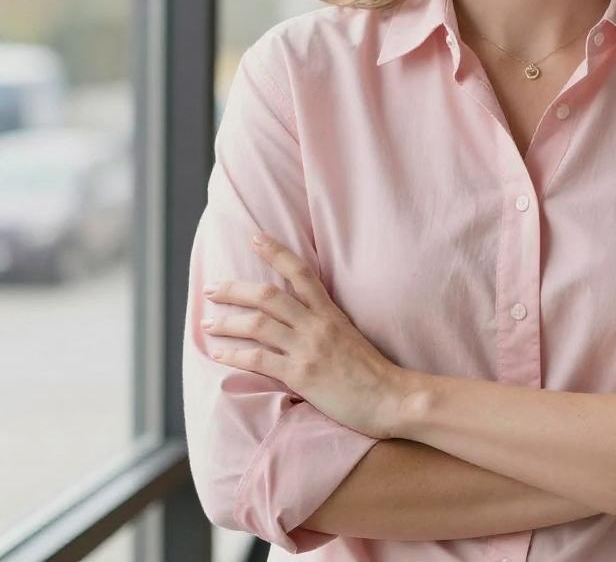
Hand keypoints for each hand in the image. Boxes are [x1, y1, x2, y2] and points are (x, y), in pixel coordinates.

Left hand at [200, 231, 406, 438]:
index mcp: (331, 312)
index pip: (301, 272)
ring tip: (207, 323)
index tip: (254, 237)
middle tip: (212, 288)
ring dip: (227, 322)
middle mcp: (317, 324)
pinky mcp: (301, 374)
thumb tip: (303, 319)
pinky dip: (234, 354)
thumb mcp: (350, 335)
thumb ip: (326, 324)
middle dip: (235, 290)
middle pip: (269, 296)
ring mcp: (308, 348)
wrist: (390, 397)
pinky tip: (218, 354)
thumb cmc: (373, 371)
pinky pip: (260, 360)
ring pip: (258, 325)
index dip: (276, 252)